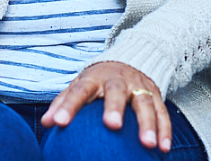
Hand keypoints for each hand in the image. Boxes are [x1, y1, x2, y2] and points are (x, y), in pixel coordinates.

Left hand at [41, 62, 171, 152]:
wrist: (128, 60)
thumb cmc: (97, 81)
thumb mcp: (80, 86)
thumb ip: (63, 102)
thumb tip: (46, 123)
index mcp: (94, 77)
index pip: (79, 90)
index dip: (68, 105)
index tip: (60, 123)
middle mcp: (117, 80)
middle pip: (116, 90)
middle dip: (114, 107)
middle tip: (112, 125)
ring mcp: (138, 86)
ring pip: (144, 102)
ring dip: (147, 123)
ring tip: (148, 144)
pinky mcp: (155, 94)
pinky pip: (162, 111)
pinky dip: (164, 129)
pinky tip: (164, 150)